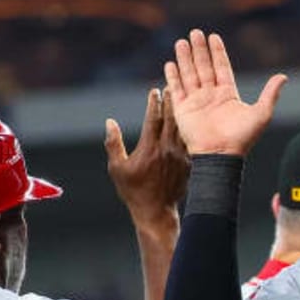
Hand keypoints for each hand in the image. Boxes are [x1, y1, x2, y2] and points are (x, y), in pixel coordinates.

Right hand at [105, 88, 190, 228]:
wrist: (156, 212)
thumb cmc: (133, 191)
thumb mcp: (117, 169)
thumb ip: (113, 143)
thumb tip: (110, 121)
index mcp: (149, 148)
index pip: (152, 119)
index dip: (154, 103)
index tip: (154, 91)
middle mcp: (166, 149)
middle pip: (170, 119)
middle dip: (170, 102)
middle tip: (171, 87)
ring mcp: (180, 157)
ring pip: (181, 129)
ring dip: (180, 114)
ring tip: (181, 100)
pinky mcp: (188, 164)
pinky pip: (189, 143)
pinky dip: (188, 130)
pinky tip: (189, 123)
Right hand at [163, 29, 285, 155]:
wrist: (221, 155)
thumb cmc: (242, 138)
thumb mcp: (261, 113)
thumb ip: (270, 94)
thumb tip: (283, 76)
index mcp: (228, 95)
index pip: (221, 68)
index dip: (218, 53)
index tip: (214, 37)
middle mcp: (211, 96)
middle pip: (204, 67)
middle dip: (200, 50)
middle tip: (195, 32)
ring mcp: (196, 102)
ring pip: (189, 74)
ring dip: (185, 58)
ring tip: (182, 42)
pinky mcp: (183, 110)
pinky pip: (177, 90)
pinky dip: (173, 77)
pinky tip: (171, 63)